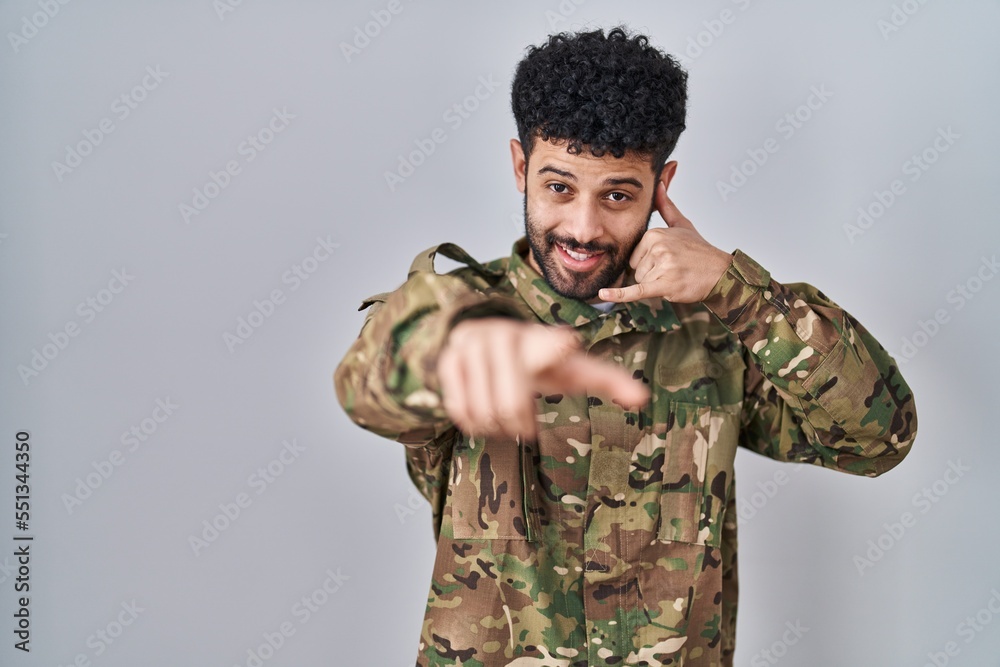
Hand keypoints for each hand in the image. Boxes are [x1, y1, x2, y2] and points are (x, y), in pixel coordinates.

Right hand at [437, 318, 649, 439]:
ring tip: (504, 425)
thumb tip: (644, 399)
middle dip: (519, 425)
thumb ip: (607, 380)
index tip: (565, 344)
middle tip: (525, 430)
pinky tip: (482, 420)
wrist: (485, 339)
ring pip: (486, 410)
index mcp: (542, 340)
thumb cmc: (539, 361)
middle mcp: (507, 336)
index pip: (551, 342)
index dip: (556, 346)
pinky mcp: (449, 358)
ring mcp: (474, 345)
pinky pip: (460, 407)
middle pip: (512, 403)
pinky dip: (472, 423)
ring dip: (496, 429)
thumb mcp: (571, 369)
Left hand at [598, 182, 732, 303]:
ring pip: (641, 282)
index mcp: (655, 234)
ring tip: (677, 276)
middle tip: (675, 269)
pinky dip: (619, 295)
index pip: (635, 255)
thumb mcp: (682, 224)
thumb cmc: (700, 251)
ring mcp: (661, 265)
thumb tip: (658, 184)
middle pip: (636, 269)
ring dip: (657, 285)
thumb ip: (665, 205)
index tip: (670, 259)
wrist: (720, 273)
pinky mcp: (664, 284)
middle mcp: (657, 247)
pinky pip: (636, 291)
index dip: (650, 262)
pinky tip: (603, 294)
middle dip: (652, 274)